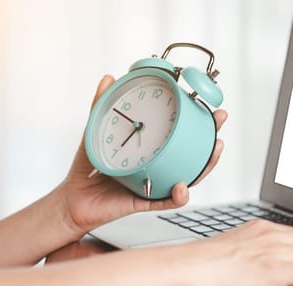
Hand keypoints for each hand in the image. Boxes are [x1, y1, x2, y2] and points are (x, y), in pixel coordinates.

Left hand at [59, 75, 226, 237]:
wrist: (73, 198)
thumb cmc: (86, 168)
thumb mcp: (95, 131)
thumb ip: (101, 106)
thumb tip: (109, 77)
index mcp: (151, 152)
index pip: (180, 138)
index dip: (199, 124)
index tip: (211, 108)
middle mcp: (157, 169)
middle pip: (192, 157)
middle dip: (212, 141)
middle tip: (219, 123)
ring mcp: (154, 185)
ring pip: (188, 178)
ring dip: (205, 167)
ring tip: (214, 152)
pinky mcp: (144, 202)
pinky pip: (166, 201)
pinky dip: (177, 196)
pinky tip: (182, 186)